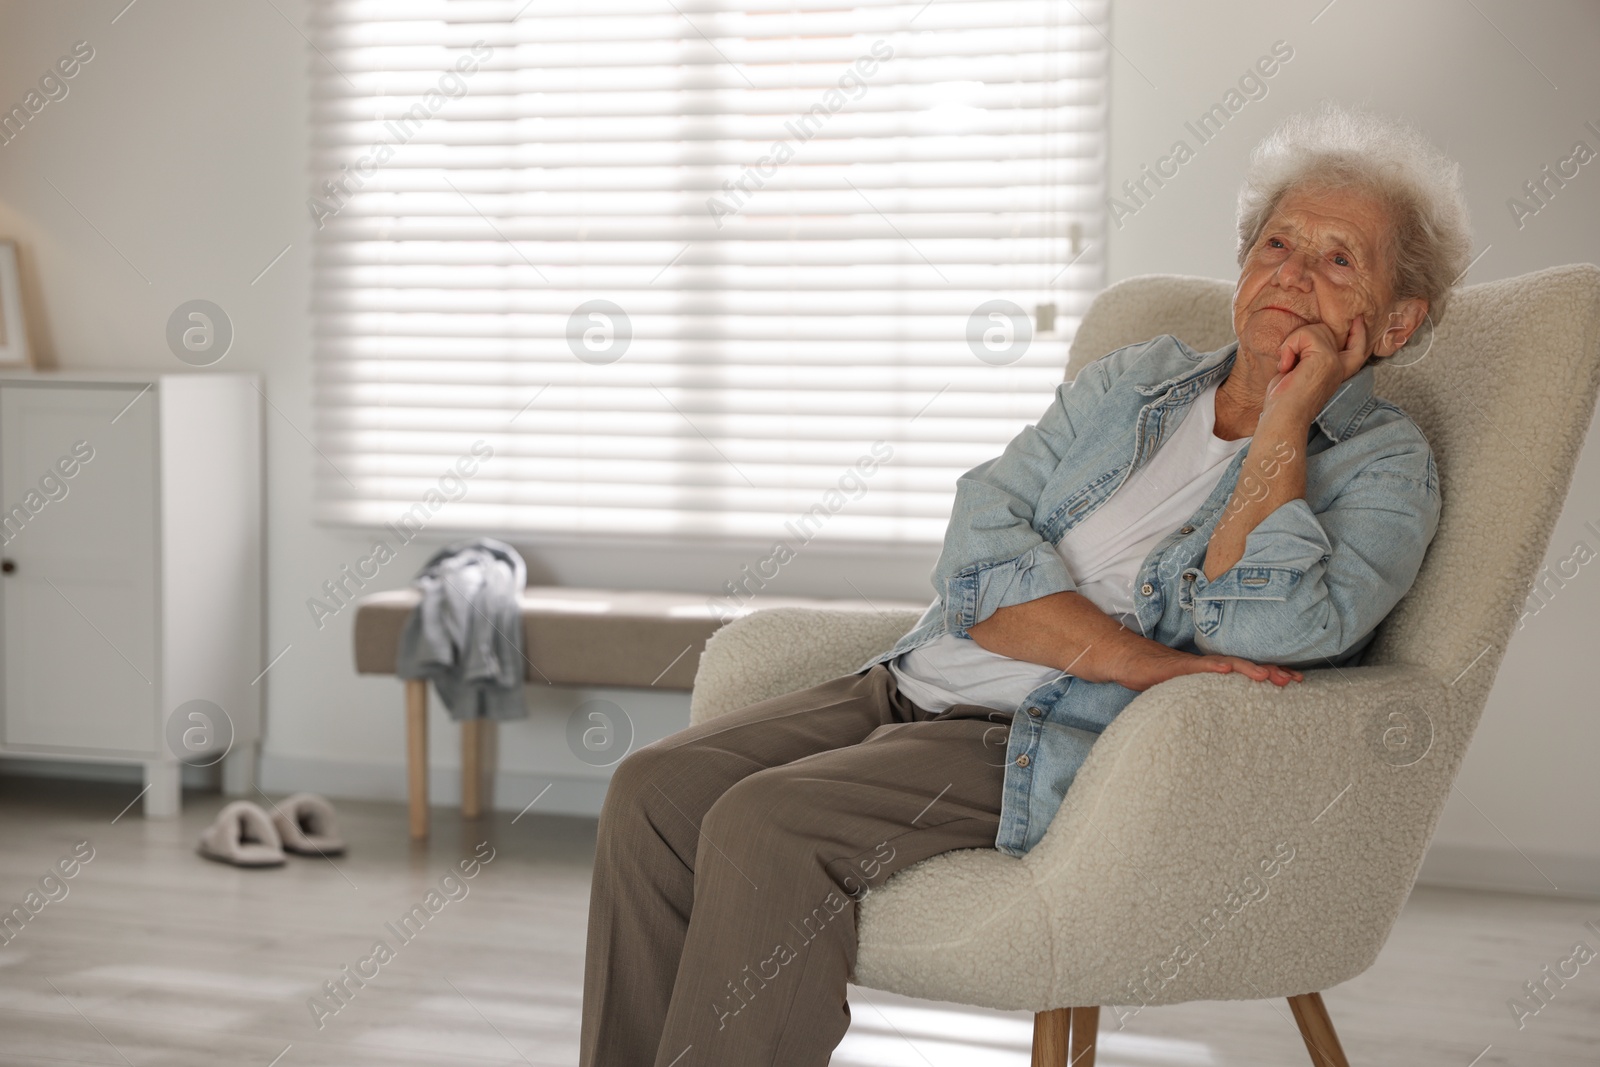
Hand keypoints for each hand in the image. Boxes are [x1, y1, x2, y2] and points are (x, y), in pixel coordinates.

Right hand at [1098, 640, 1302, 692]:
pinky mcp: (1175, 667)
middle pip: (1245, 666)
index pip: (1249, 672)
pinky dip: (1212, 668)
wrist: (1130, 661)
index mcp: (1215, 672)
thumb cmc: (1160, 677)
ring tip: (1266, 676)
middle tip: (1294, 680)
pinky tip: (1225, 670)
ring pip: (1226, 664)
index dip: (1273, 674)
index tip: (1298, 681)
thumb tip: (1232, 716)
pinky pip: (1196, 667)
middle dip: (1270, 671)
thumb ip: (1210, 697)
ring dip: (1248, 669)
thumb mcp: (1191, 691)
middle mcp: (1209, 665)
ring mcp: (1193, 665)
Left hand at [1262, 314, 1367, 425]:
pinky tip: (1286, 365)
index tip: (1357, 319)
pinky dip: (1289, 346)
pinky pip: (1305, 334)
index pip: (1358, 346)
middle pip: (1327, 329)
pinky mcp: (1326, 358)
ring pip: (1315, 329)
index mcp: (1340, 369)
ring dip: (1293, 343)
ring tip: (1288, 366)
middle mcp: (1342, 364)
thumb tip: (1312, 334)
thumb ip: (1313, 354)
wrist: (1283, 416)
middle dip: (1303, 337)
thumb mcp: (1304, 370)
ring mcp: (1336, 361)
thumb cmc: (1285, 397)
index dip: (1359, 331)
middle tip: (1290, 362)